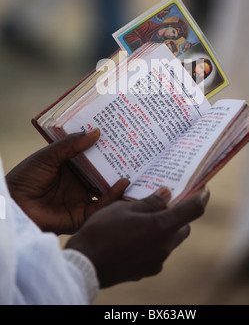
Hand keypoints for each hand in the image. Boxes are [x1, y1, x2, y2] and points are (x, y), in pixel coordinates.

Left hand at [6, 129, 128, 234]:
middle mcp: (78, 183)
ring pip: (106, 191)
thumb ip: (72, 144)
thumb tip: (96, 131)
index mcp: (71, 167)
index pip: (93, 158)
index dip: (106, 149)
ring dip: (121, 181)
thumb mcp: (49, 155)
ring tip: (136, 167)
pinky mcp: (80, 215)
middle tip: (136, 152)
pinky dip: (113, 196)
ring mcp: (80, 199)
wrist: (13, 203)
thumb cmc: (25, 177)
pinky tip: (122, 182)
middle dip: (118, 165)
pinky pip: (101, 207)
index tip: (121, 137)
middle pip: (103, 174)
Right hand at [66, 186, 209, 287]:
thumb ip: (150, 202)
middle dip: (179, 214)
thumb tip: (166, 194)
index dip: (201, 196)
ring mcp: (157, 261)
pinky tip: (137, 234)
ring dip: (166, 228)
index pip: (193, 210)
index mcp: (162, 228)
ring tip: (148, 216)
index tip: (204, 188)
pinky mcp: (146, 270)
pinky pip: (158, 252)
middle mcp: (164, 247)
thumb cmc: (103, 230)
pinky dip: (154, 241)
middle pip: (183, 227)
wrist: (85, 263)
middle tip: (168, 201)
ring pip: (170, 240)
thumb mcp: (125, 208)